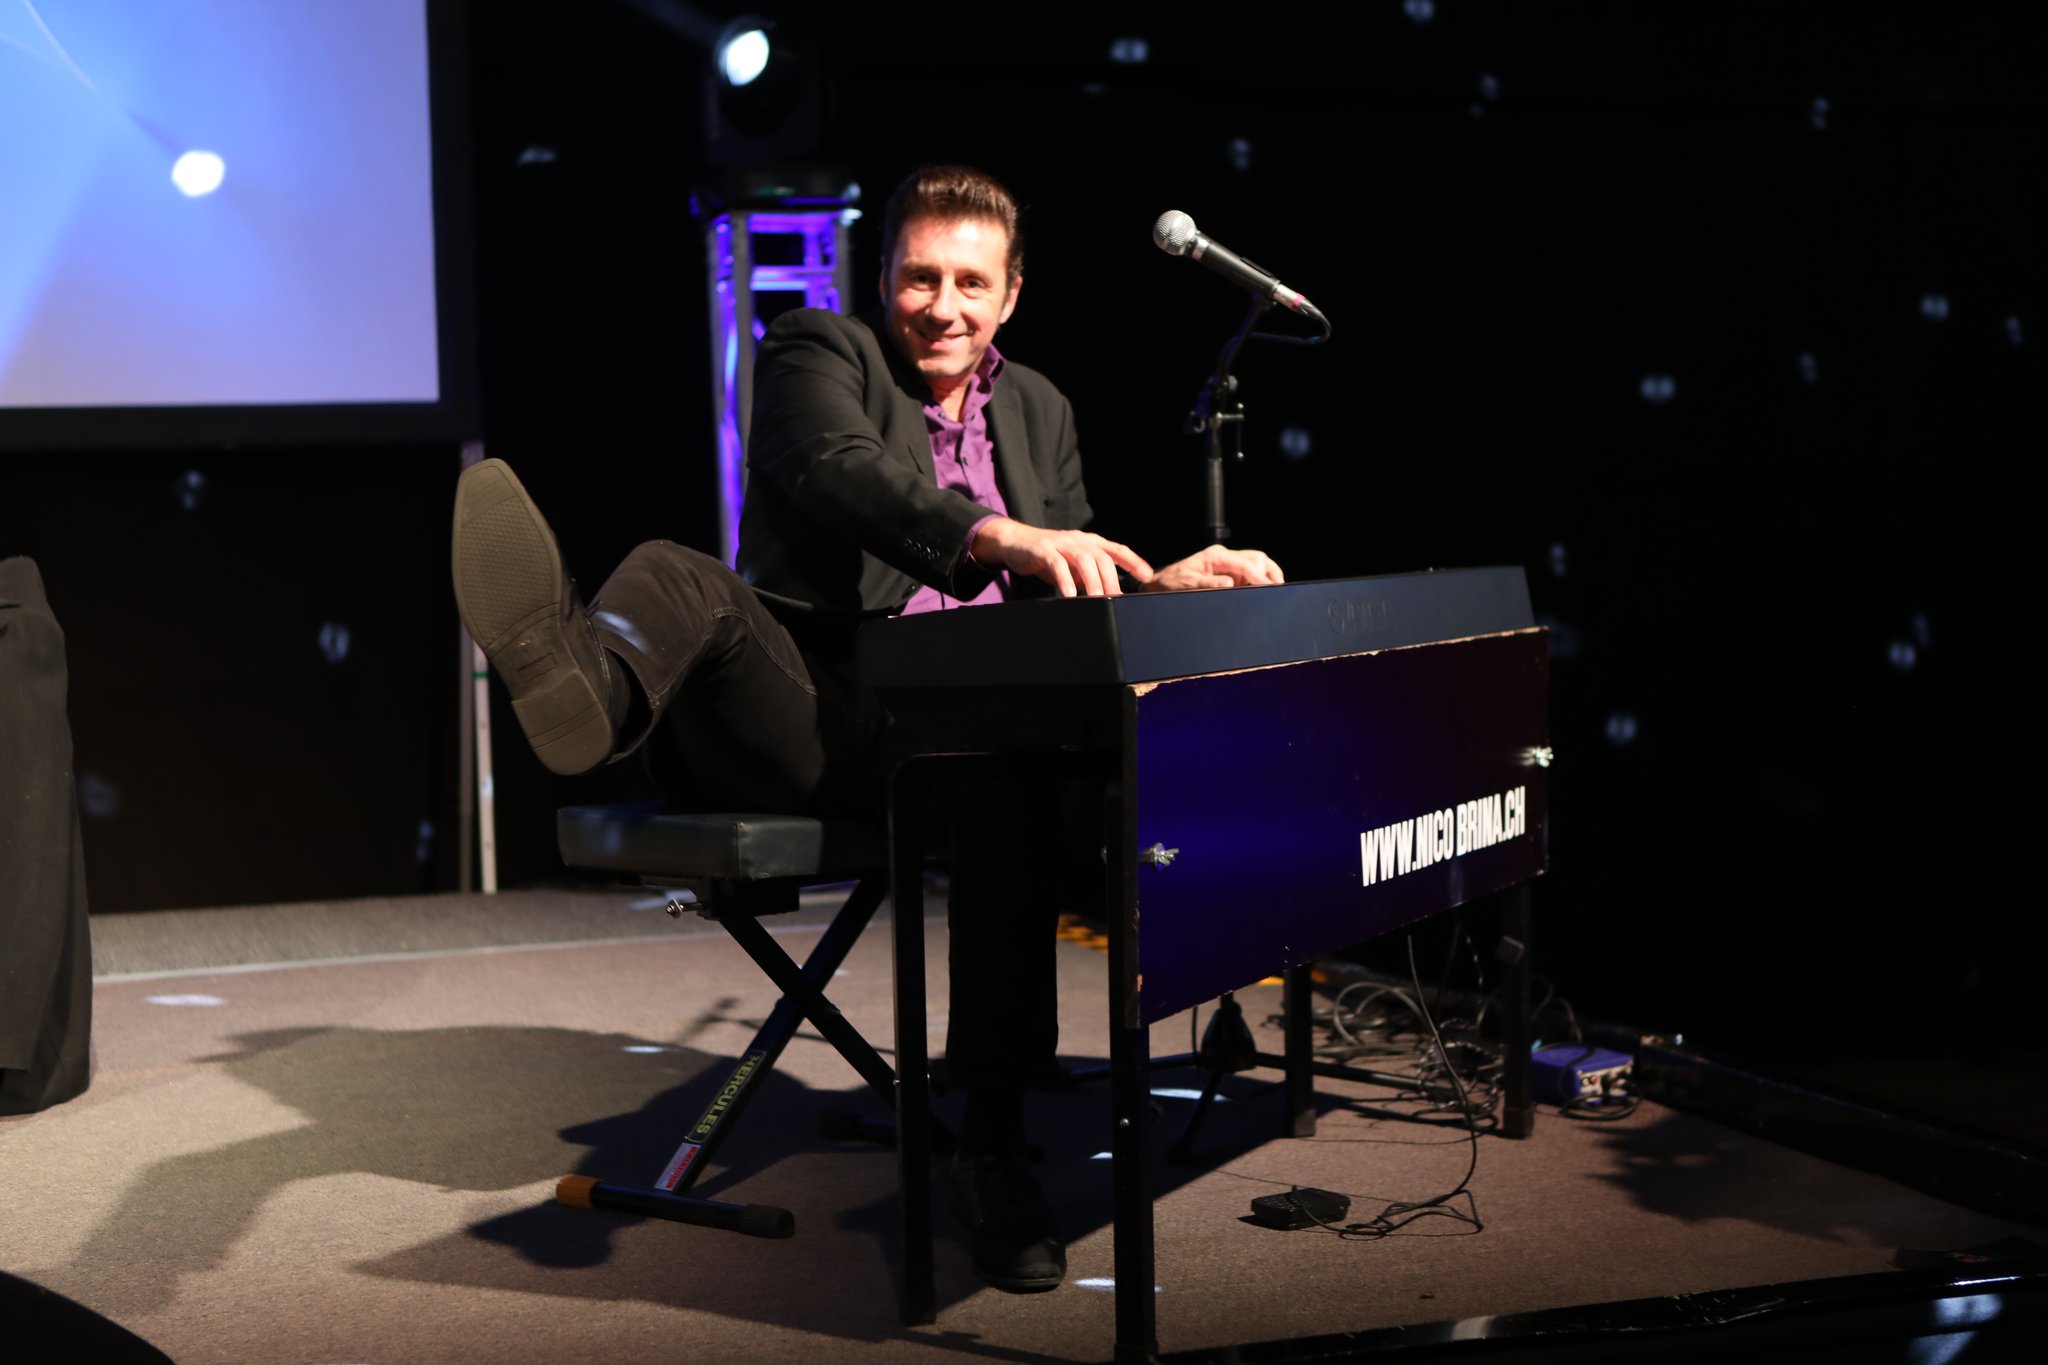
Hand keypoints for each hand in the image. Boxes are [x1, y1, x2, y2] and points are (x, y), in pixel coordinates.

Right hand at [970, 518, 1154, 597]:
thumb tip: (1108, 596)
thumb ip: (1088, 577)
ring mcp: (1061, 543)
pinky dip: (1064, 579)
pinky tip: (1068, 594)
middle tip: (1116, 599)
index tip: (1146, 576)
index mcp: (1090, 542)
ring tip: (1097, 598)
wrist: (1015, 542)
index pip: (1117, 550)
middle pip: (1102, 557)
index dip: (1133, 561)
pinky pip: (1057, 564)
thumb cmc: (1048, 557)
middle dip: (1111, 579)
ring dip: (1092, 580)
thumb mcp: (1073, 567)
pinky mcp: (1043, 549)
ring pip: (1083, 558)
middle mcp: (1079, 540)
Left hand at [1146, 545, 1285, 591]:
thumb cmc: (1172, 583)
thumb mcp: (1189, 584)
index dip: (1259, 576)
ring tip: (1273, 589)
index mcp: (1216, 556)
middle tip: (1276, 589)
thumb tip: (1229, 583)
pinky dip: (1258, 579)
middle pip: (1256, 558)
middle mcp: (1224, 557)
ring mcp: (1227, 564)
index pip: (1245, 564)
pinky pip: (1248, 573)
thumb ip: (1210, 584)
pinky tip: (1261, 590)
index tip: (1268, 587)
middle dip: (1268, 572)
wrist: (1162, 584)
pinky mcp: (1227, 572)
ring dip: (1266, 575)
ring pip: (1256, 563)